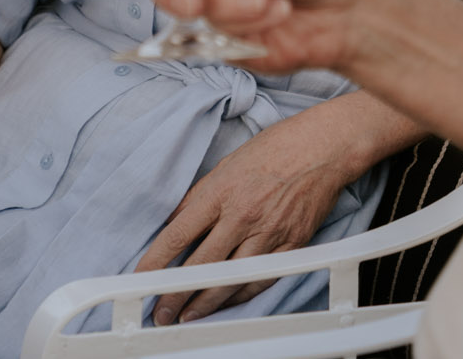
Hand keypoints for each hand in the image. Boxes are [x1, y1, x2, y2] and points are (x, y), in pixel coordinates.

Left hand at [134, 107, 365, 323]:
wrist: (321, 147)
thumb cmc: (273, 150)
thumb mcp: (225, 166)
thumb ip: (198, 197)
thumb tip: (173, 222)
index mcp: (221, 192)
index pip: (178, 235)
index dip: (155, 262)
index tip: (141, 279)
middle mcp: (242, 215)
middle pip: (201, 266)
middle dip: (176, 294)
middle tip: (161, 311)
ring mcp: (268, 232)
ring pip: (231, 280)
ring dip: (206, 303)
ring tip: (187, 315)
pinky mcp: (291, 244)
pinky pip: (262, 279)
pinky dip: (241, 295)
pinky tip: (226, 302)